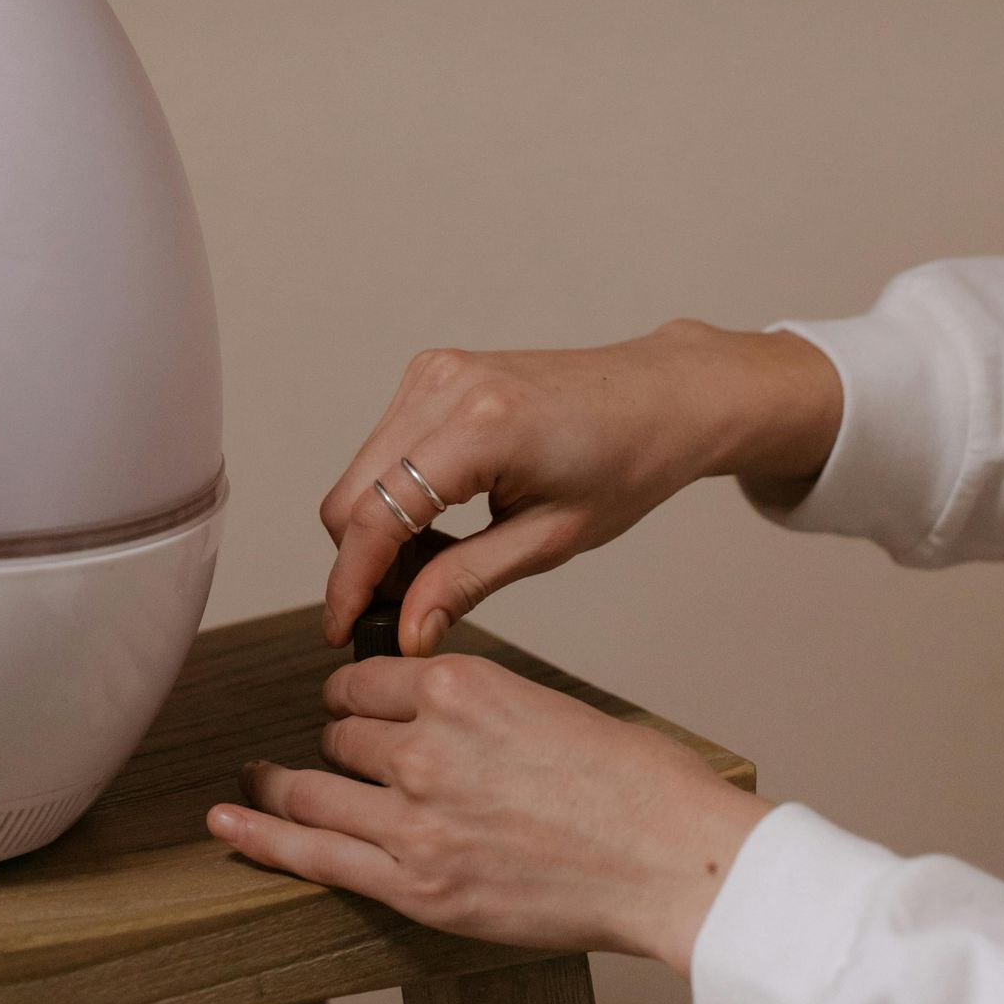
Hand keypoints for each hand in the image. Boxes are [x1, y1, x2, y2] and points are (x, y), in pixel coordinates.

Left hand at [207, 652, 766, 973]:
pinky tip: (226, 824)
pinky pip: (314, 854)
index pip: (366, 680)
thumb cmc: (629, 784)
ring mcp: (415, 817)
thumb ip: (469, 706)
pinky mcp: (417, 884)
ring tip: (261, 783)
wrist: (668, 859)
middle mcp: (425, 743)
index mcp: (459, 685)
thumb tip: (427, 713)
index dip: (360, 697)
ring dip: (289, 784)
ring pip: (316, 785)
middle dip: (342, 746)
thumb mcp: (539, 703)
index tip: (359, 708)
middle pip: (340, 734)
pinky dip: (259, 838)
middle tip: (350, 760)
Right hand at [321, 323, 842, 652]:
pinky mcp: (432, 372)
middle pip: (350, 492)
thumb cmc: (626, 464)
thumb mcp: (551, 540)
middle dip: (361, 562)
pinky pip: (383, 447)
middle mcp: (444, 385)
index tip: (344, 632)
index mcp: (481, 425)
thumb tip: (407, 632)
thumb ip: (466, 583)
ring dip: (377, 530)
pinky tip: (438, 525)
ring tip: (434, 570)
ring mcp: (433, 371)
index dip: (350, 582)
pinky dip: (393, 495)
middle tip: (400, 613)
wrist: (659, 397)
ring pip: (359, 472)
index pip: (376, 513)